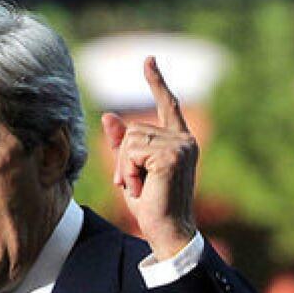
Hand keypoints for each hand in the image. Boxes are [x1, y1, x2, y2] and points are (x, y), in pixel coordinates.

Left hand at [100, 57, 198, 259]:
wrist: (168, 232)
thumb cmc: (153, 206)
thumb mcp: (132, 170)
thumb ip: (123, 144)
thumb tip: (108, 116)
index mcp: (181, 142)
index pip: (167, 105)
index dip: (156, 82)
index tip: (148, 60)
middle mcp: (185, 140)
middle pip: (134, 129)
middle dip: (124, 157)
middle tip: (136, 184)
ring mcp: (181, 146)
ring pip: (130, 139)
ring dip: (125, 167)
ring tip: (140, 187)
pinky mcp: (171, 155)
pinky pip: (132, 151)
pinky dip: (129, 171)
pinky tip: (142, 187)